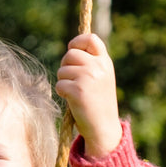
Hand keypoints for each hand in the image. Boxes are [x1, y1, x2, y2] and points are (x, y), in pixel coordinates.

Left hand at [56, 33, 121, 157]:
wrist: (103, 128)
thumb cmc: (98, 103)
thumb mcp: (101, 78)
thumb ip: (91, 63)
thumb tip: (71, 49)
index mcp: (105, 63)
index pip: (90, 39)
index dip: (78, 42)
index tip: (73, 49)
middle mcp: (98, 67)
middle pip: (70, 54)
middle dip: (65, 66)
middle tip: (71, 79)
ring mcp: (88, 78)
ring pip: (62, 70)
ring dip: (63, 81)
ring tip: (75, 92)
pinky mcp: (78, 90)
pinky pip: (60, 84)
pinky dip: (62, 92)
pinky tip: (72, 100)